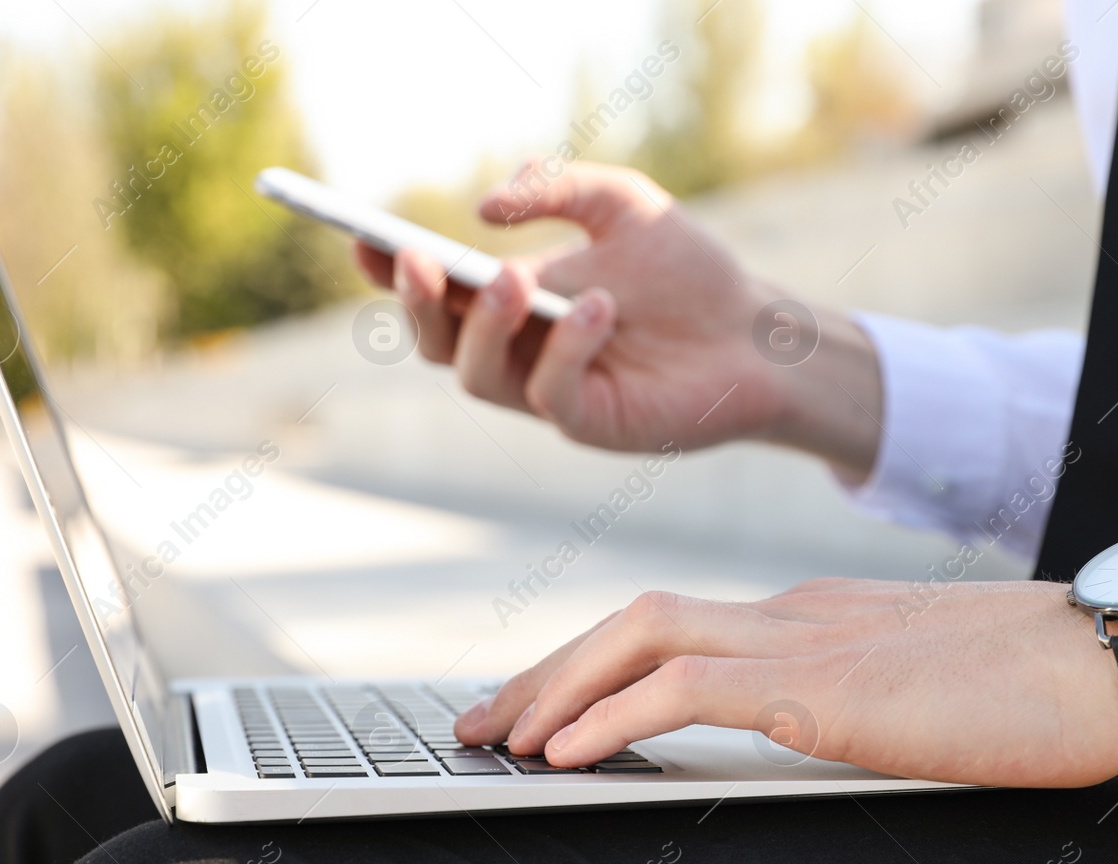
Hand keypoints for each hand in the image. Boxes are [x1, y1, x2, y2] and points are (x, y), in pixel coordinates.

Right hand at [354, 161, 883, 475]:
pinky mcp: (592, 422)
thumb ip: (554, 188)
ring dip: (486, 325)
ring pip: (477, 375)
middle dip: (418, 302)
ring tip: (516, 279)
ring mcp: (548, 392)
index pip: (433, 290)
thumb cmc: (686, 270)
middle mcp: (516, 350)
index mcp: (509, 298)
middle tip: (421, 259)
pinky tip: (598, 310)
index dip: (388, 269)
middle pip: (434, 341)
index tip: (362, 235)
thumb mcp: (621, 201)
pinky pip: (552, 396)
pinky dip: (565, 351)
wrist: (755, 330)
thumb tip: (483, 212)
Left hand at [453, 568, 1117, 787]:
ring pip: (642, 638)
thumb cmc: (1035, 683)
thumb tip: (804, 729)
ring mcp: (806, 640)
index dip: (589, 663)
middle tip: (483, 720)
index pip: (669, 624)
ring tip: (502, 737)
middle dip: (546, 669)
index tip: (539, 706)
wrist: (1115, 658)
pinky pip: (688, 688)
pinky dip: (616, 715)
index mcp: (808, 615)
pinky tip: (567, 752)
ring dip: (558, 687)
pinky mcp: (826, 685)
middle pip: (632, 620)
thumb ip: (848, 695)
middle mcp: (791, 614)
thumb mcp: (915, 687)